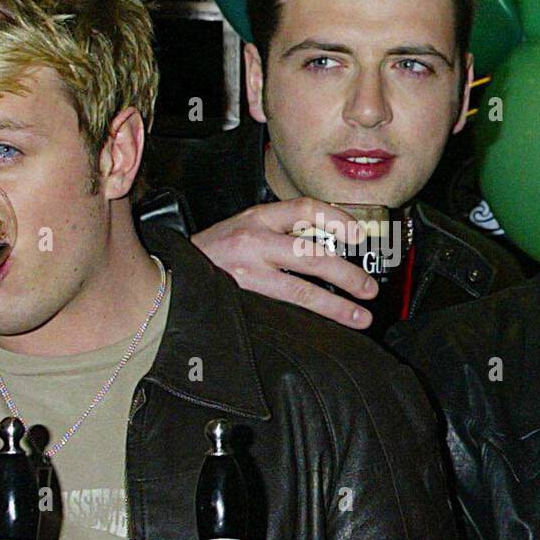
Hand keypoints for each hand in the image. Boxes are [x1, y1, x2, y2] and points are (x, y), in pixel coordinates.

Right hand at [191, 197, 378, 329]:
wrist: (170, 274)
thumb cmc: (213, 252)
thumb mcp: (245, 227)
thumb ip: (281, 232)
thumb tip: (330, 248)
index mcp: (257, 218)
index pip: (304, 208)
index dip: (336, 219)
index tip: (358, 235)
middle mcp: (253, 241)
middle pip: (312, 255)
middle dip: (347, 274)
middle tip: (368, 288)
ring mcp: (246, 273)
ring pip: (300, 289)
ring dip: (335, 305)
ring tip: (358, 316)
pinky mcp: (241, 299)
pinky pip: (282, 311)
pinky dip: (307, 321)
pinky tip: (323, 330)